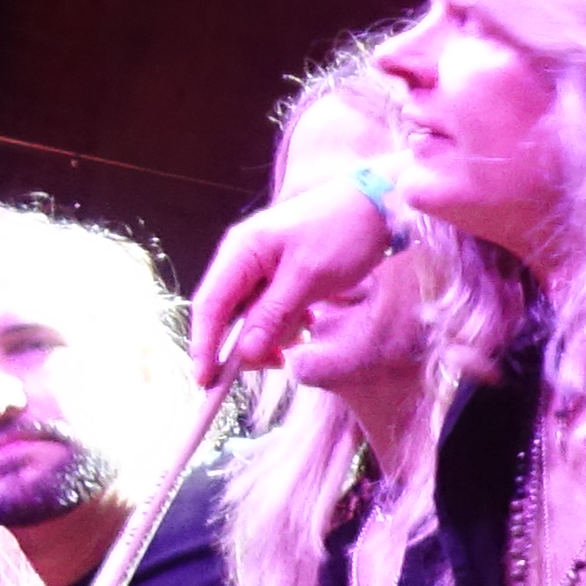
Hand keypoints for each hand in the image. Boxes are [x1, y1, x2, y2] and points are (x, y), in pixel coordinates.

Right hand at [188, 182, 398, 383]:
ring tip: (302, 329)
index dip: (204, 346)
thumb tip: (244, 353)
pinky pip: (271, 307)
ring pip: (251, 315)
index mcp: (241, 251)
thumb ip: (272, 315)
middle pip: (227, 314)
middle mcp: (244, 257)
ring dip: (272, 332)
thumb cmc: (344, 232)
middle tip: (277, 361)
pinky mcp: (282, 272)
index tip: (205, 382)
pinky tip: (308, 319)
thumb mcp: (308, 278)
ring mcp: (263, 264)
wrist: (381, 203)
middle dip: (248, 343)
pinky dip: (286, 322)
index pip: (209, 306)